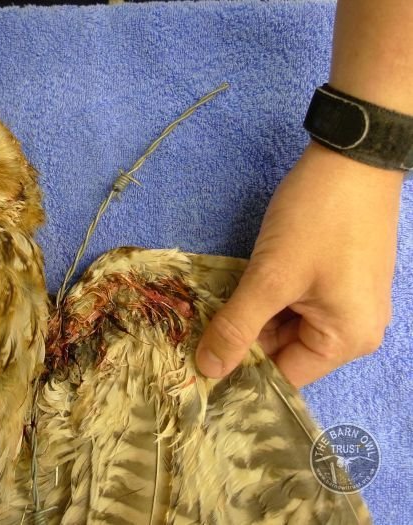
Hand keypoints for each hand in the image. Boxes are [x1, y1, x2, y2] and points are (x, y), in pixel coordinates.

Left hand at [196, 142, 403, 386]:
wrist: (352, 157)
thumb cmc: (317, 219)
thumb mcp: (271, 277)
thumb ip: (237, 327)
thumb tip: (206, 370)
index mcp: (346, 341)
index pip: (282, 375)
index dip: (238, 371)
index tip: (194, 364)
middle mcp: (352, 331)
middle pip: (282, 350)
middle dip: (240, 339)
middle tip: (191, 332)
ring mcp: (344, 303)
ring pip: (283, 324)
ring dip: (249, 316)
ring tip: (206, 310)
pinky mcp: (333, 280)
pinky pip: (291, 302)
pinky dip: (263, 297)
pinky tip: (233, 289)